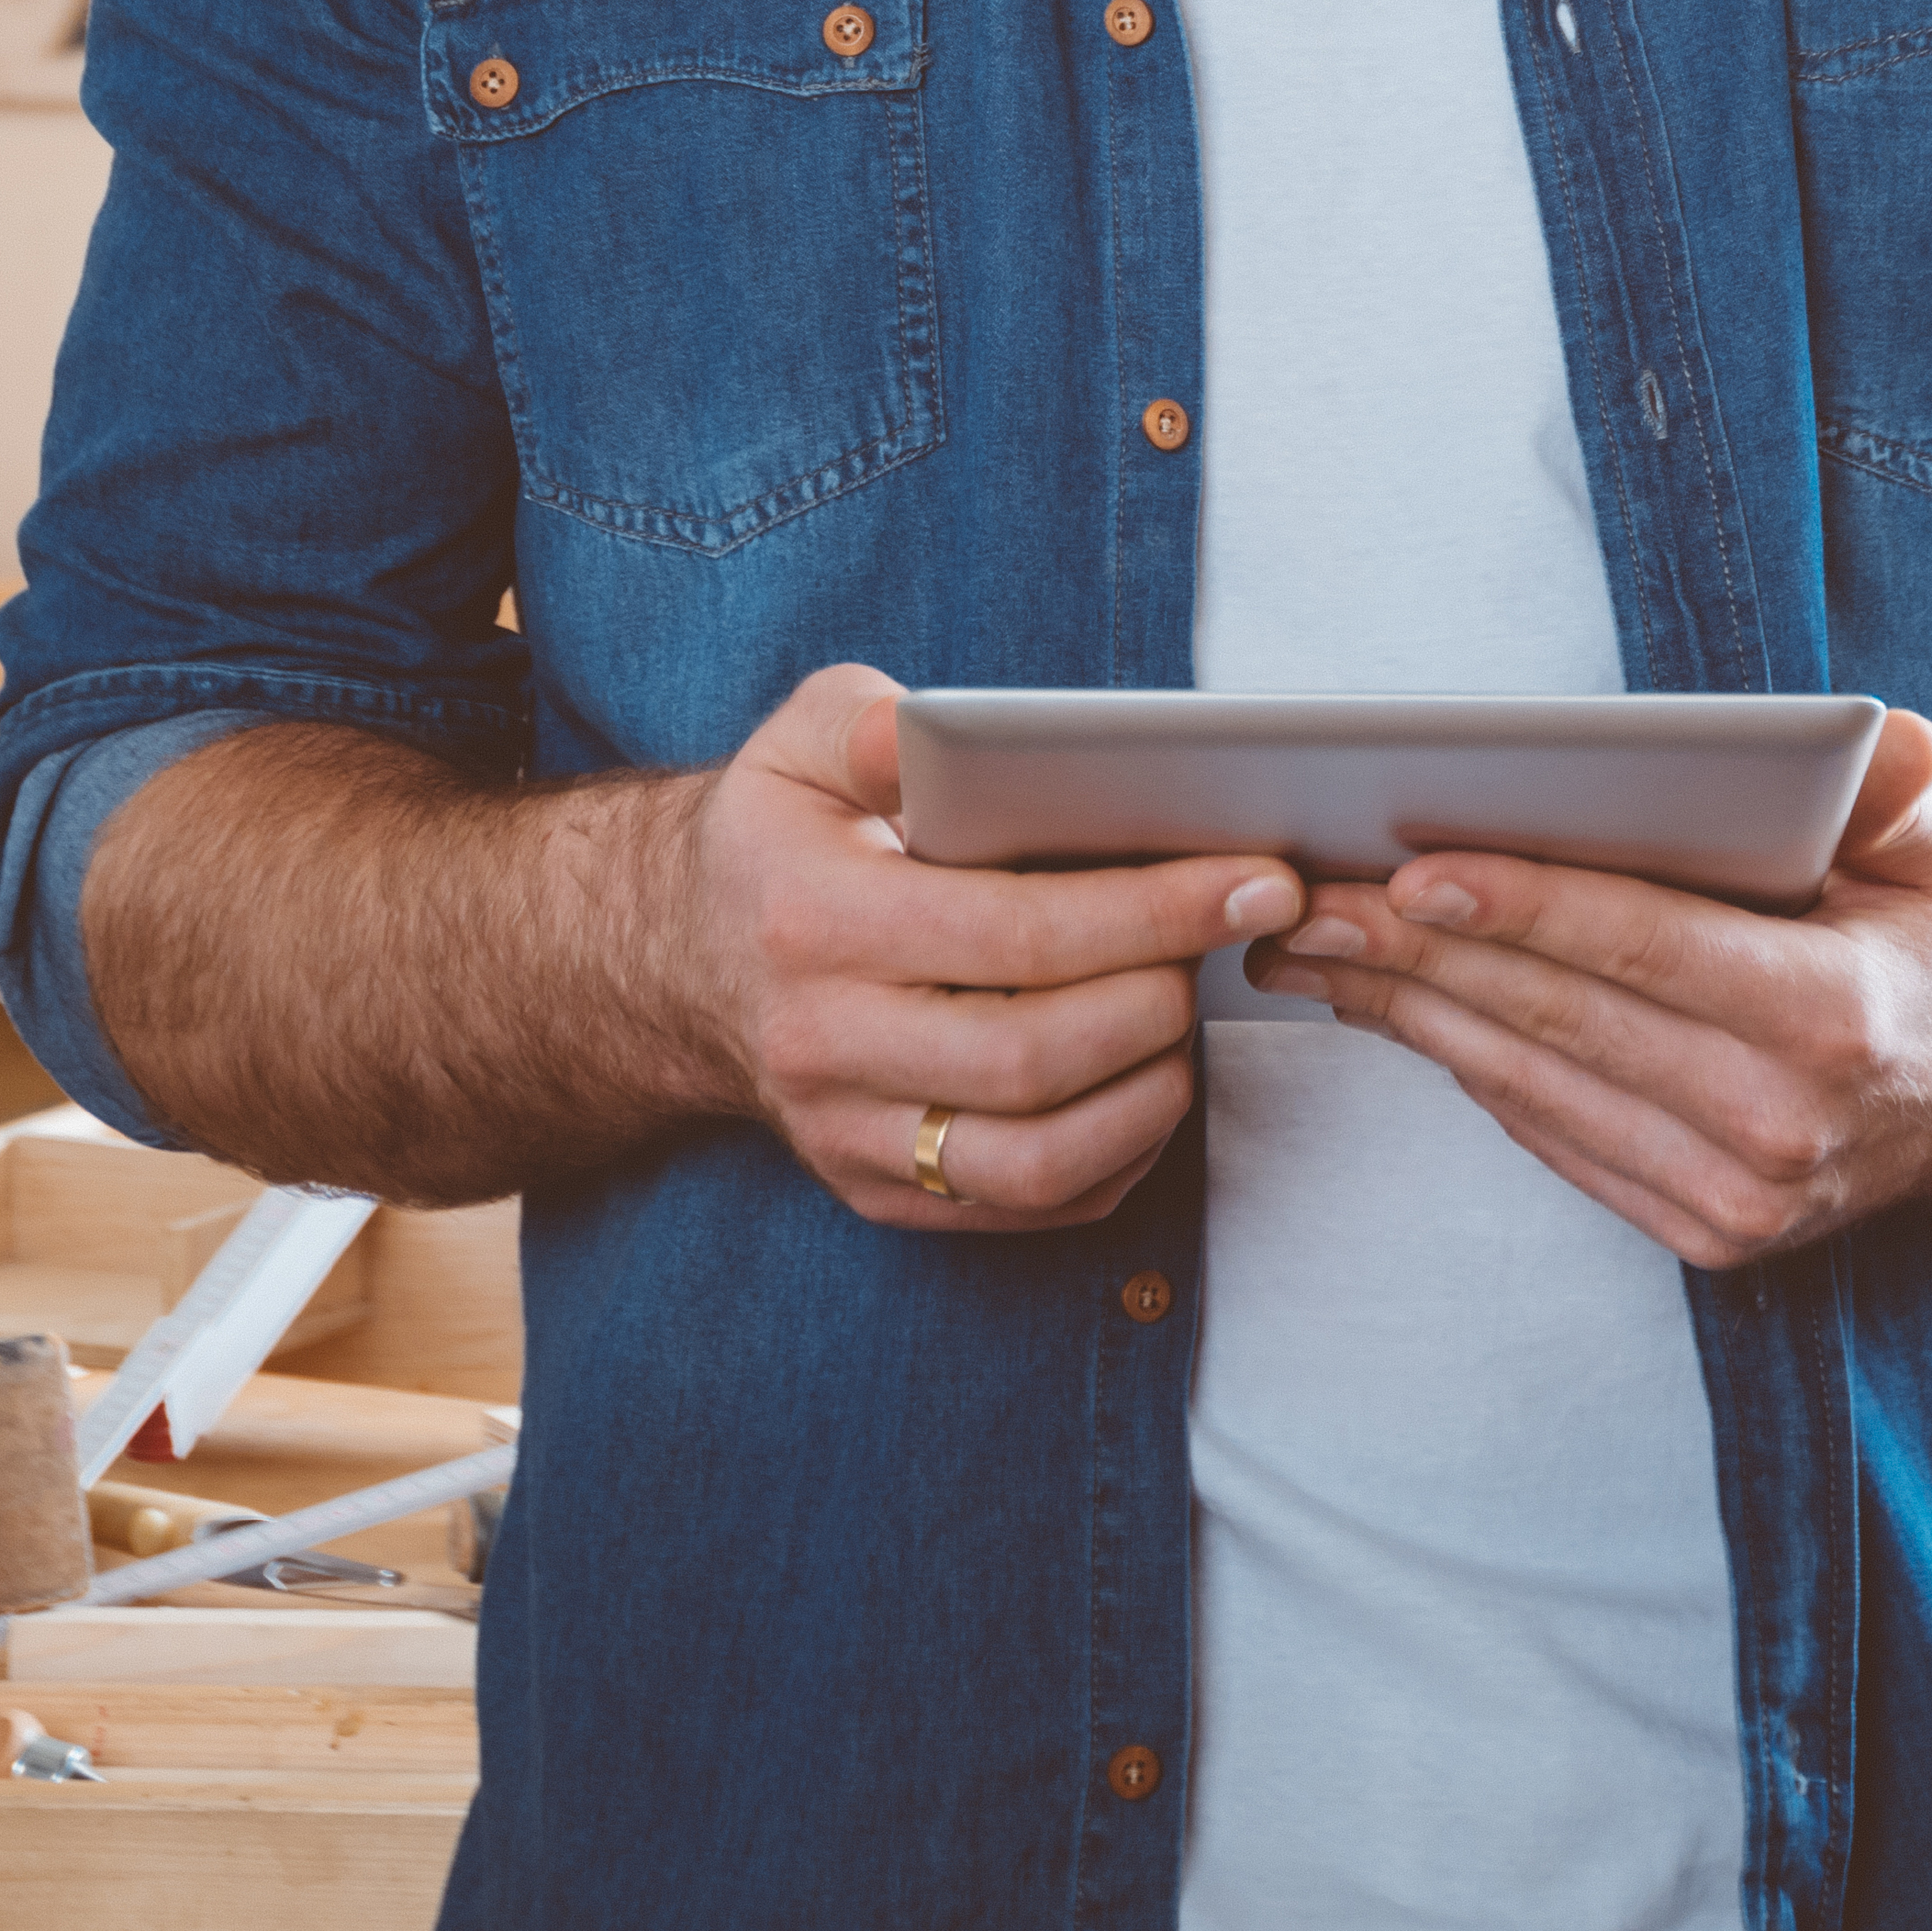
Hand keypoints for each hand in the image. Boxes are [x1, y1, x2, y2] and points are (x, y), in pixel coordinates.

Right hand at [673, 662, 1299, 1236]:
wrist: (677, 963)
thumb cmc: (776, 840)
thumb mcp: (798, 746)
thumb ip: (869, 725)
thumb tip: (933, 729)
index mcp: (813, 921)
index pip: (1014, 932)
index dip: (1154, 912)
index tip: (1254, 881)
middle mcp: (822, 1043)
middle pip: (1034, 1057)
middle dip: (1161, 1000)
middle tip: (1227, 938)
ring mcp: (846, 1133)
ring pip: (1034, 1160)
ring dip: (1147, 1096)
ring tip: (1186, 1018)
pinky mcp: (875, 1191)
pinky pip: (1021, 1205)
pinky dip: (1112, 1158)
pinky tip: (1142, 1084)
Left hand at [1259, 710, 1931, 1268]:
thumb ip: (1897, 788)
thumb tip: (1878, 738)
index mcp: (1839, 1020)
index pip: (1648, 950)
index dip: (1525, 908)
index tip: (1411, 871)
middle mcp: (1784, 1126)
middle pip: (1565, 1021)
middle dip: (1421, 955)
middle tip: (1307, 897)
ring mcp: (1742, 1198)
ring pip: (1536, 1090)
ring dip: (1412, 1015)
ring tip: (1314, 947)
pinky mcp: (1707, 1233)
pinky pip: (1554, 1138)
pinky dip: (1468, 1068)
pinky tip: (1399, 1007)